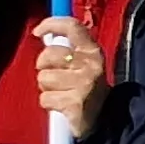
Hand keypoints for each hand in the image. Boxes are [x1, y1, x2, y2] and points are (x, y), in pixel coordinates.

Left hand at [33, 15, 111, 137]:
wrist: (107, 120)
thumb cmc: (87, 88)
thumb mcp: (84, 65)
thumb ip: (67, 50)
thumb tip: (43, 36)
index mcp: (92, 52)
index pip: (73, 27)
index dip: (52, 24)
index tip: (37, 32)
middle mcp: (90, 65)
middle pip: (48, 55)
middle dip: (44, 66)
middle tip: (56, 78)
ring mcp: (83, 84)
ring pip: (43, 78)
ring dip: (47, 88)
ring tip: (62, 93)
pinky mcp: (75, 103)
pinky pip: (45, 99)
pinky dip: (49, 104)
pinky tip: (62, 106)